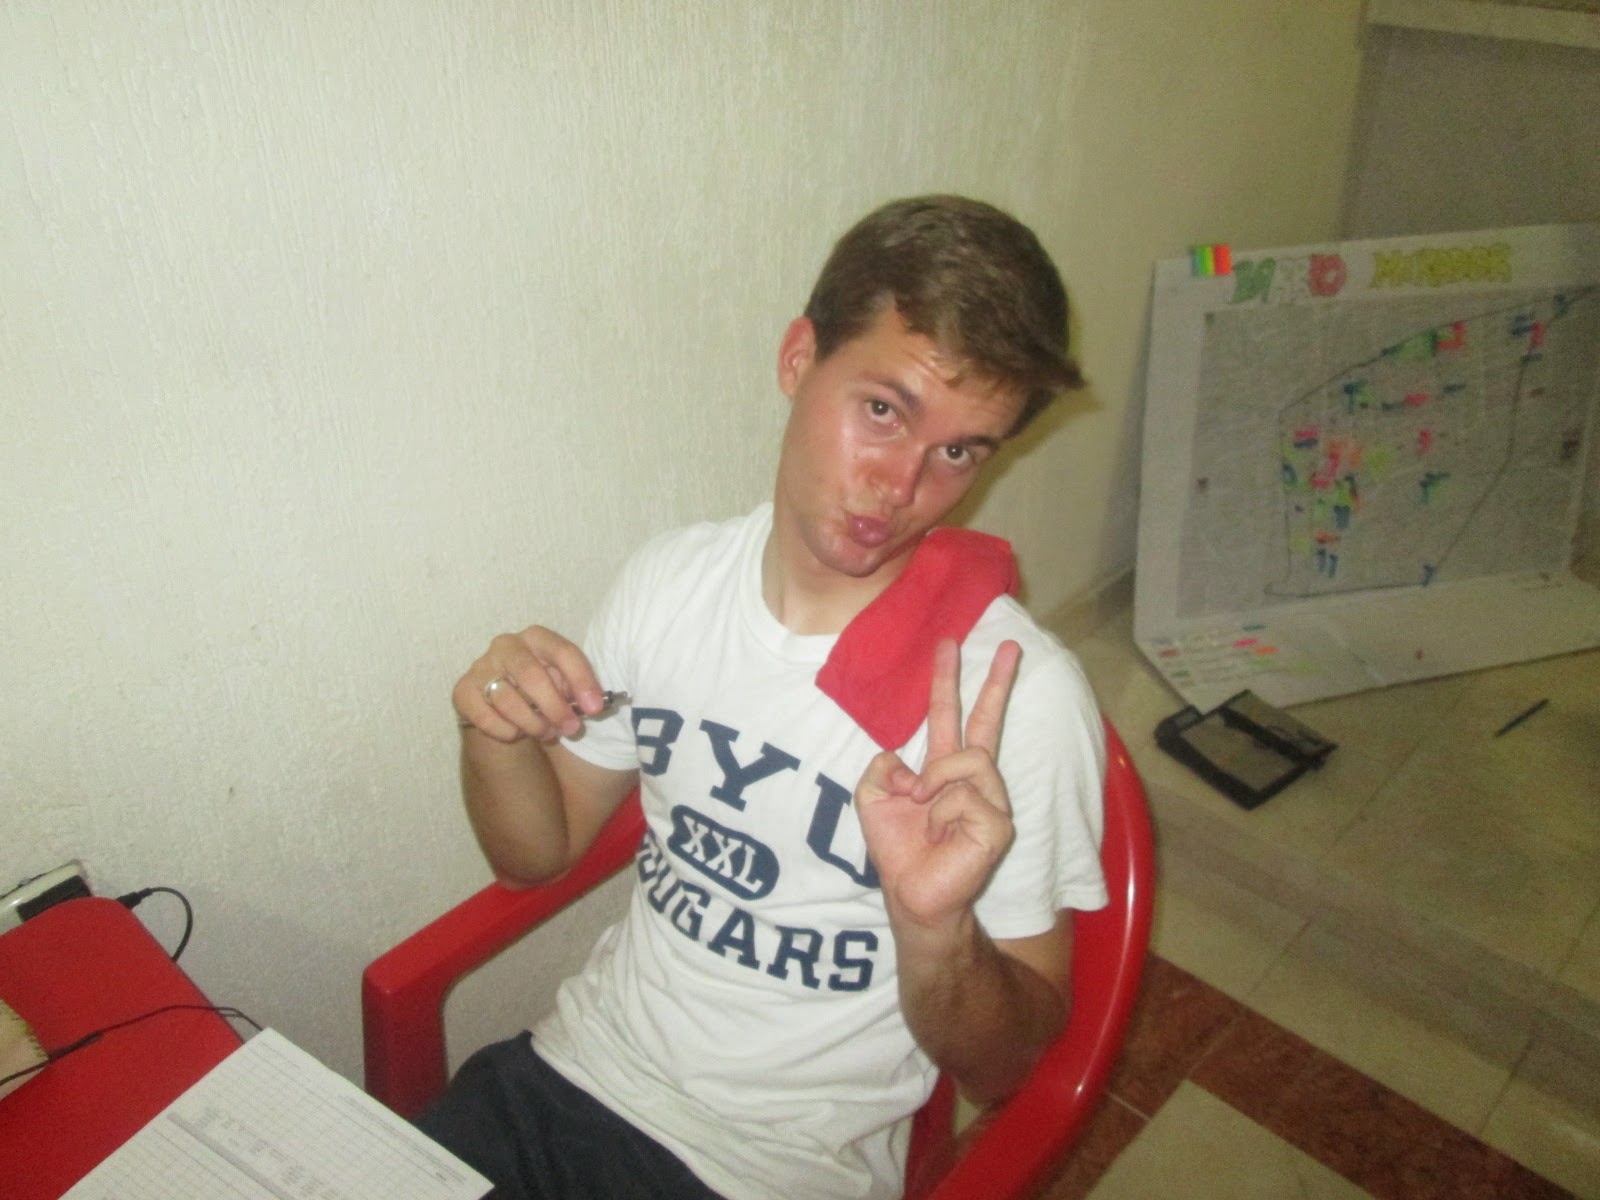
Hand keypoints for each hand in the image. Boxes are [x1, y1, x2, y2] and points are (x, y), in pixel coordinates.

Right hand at [452, 626, 607, 743]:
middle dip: (554, 707)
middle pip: (531, 674)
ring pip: (507, 700)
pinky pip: (485, 717)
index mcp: (537, 638)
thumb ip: (576, 691)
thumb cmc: (540, 691)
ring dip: (532, 724)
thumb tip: (593, 705)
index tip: (596, 708)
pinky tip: (516, 733)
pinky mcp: (463, 691)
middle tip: (571, 728)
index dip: (582, 680)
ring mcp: (481, 666)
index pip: (563, 652)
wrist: (501, 707)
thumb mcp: (562, 686)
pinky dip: (505, 731)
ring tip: (546, 733)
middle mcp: (506, 645)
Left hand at [855, 637, 1021, 929]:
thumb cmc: (898, 848)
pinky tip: (941, 834)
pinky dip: (943, 812)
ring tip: (926, 812)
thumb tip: (908, 761)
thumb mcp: (873, 796)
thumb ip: (883, 766)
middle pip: (987, 720)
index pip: (951, 716)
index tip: (950, 645)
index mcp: (943, 768)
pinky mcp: (999, 822)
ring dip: (936, 783)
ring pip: (970, 758)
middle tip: (1009, 643)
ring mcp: (991, 799)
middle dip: (997, 680)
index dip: (949, 681)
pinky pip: (967, 795)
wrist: (910, 894)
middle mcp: (973, 779)